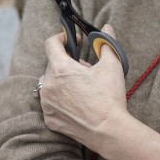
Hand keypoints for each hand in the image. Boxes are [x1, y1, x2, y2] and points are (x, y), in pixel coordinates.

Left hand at [37, 24, 128, 148]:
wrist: (108, 130)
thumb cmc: (109, 97)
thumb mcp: (112, 66)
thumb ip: (107, 43)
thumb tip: (107, 28)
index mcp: (60, 69)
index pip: (51, 44)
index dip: (62, 38)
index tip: (73, 40)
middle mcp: (47, 85)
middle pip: (52, 65)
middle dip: (67, 64)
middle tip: (84, 69)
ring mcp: (46, 104)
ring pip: (49, 84)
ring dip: (61, 82)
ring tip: (80, 88)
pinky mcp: (49, 119)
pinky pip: (51, 103)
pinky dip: (60, 100)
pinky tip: (77, 103)